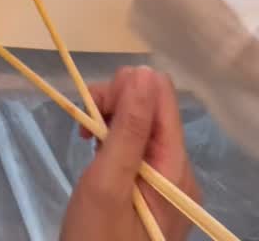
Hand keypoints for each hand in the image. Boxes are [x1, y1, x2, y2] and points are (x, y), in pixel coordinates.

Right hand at [62, 67, 197, 240]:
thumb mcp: (107, 184)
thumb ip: (128, 128)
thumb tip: (141, 73)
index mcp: (174, 166)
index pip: (160, 94)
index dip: (124, 89)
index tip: (92, 112)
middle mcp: (179, 170)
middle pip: (152, 106)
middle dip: (114, 105)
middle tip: (84, 130)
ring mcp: (168, 182)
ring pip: (143, 124)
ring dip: (111, 122)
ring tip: (87, 146)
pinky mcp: (154, 191)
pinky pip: (139, 147)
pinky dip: (114, 142)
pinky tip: (97, 157)